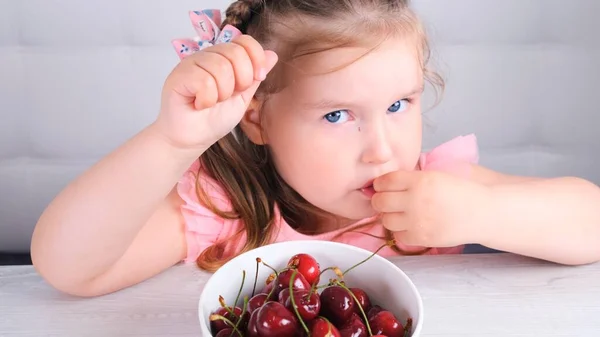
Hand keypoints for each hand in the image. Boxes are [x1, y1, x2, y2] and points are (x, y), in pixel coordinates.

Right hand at [155, 35, 277, 149]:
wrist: (193, 139)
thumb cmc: (214, 119)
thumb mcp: (243, 97)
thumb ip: (255, 76)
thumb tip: (272, 54)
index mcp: (223, 57)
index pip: (245, 41)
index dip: (256, 58)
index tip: (259, 77)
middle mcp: (207, 56)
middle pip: (235, 52)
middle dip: (241, 81)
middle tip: (227, 97)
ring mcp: (191, 63)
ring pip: (220, 67)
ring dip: (222, 93)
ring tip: (211, 102)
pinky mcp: (179, 75)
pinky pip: (204, 81)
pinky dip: (207, 99)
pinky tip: (199, 104)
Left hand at [371, 170, 491, 247]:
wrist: (484, 213)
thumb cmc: (462, 190)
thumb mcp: (438, 174)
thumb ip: (414, 175)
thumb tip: (389, 179)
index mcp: (420, 180)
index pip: (385, 181)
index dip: (381, 183)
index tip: (383, 186)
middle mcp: (416, 200)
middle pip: (380, 202)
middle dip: (381, 200)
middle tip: (388, 201)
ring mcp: (418, 221)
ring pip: (386, 220)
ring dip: (390, 216)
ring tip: (400, 214)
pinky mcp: (423, 238)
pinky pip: (398, 236)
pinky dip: (401, 231)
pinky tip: (410, 225)